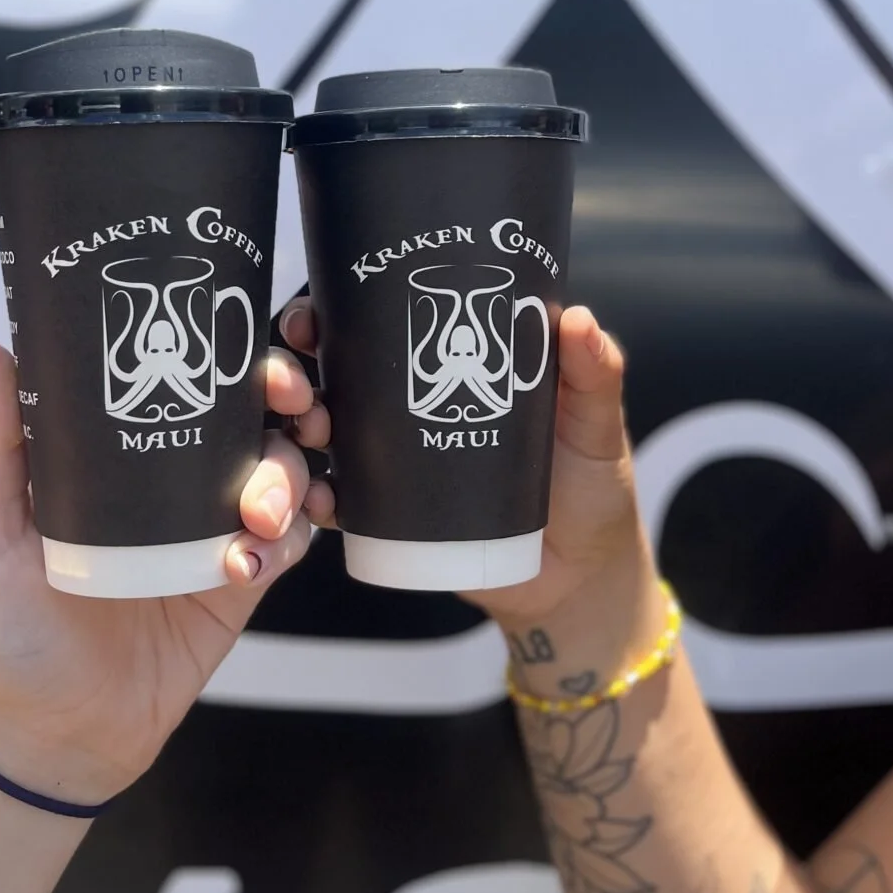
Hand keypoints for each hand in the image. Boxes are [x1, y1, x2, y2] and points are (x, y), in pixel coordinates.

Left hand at [0, 341, 317, 804]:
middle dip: (289, 399)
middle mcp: (174, 480)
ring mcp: (213, 527)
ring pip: (283, 470)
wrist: (57, 729)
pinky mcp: (241, 581)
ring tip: (261, 514)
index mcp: (119, 452)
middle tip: (295, 410)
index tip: (250, 355)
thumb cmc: (9, 627)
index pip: (185, 379)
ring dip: (288, 475)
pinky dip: (290, 537)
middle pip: (253, 413)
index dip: (229, 353)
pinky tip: (256, 557)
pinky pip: (289, 541)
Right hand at [279, 300, 651, 631]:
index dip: (334, 312)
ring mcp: (396, 463)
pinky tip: (317, 500)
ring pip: (324, 434)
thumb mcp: (596, 426)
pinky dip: (319, 499)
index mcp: (451, 366)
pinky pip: (340, 503)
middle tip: (297, 381)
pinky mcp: (393, 518)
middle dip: (296, 370)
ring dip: (301, 428)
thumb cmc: (592, 490)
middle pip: (334, 375)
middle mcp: (409, 408)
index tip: (315, 313)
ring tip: (313, 432)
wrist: (579, 580)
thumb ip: (594, 376)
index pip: (378, 323)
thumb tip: (576, 319)